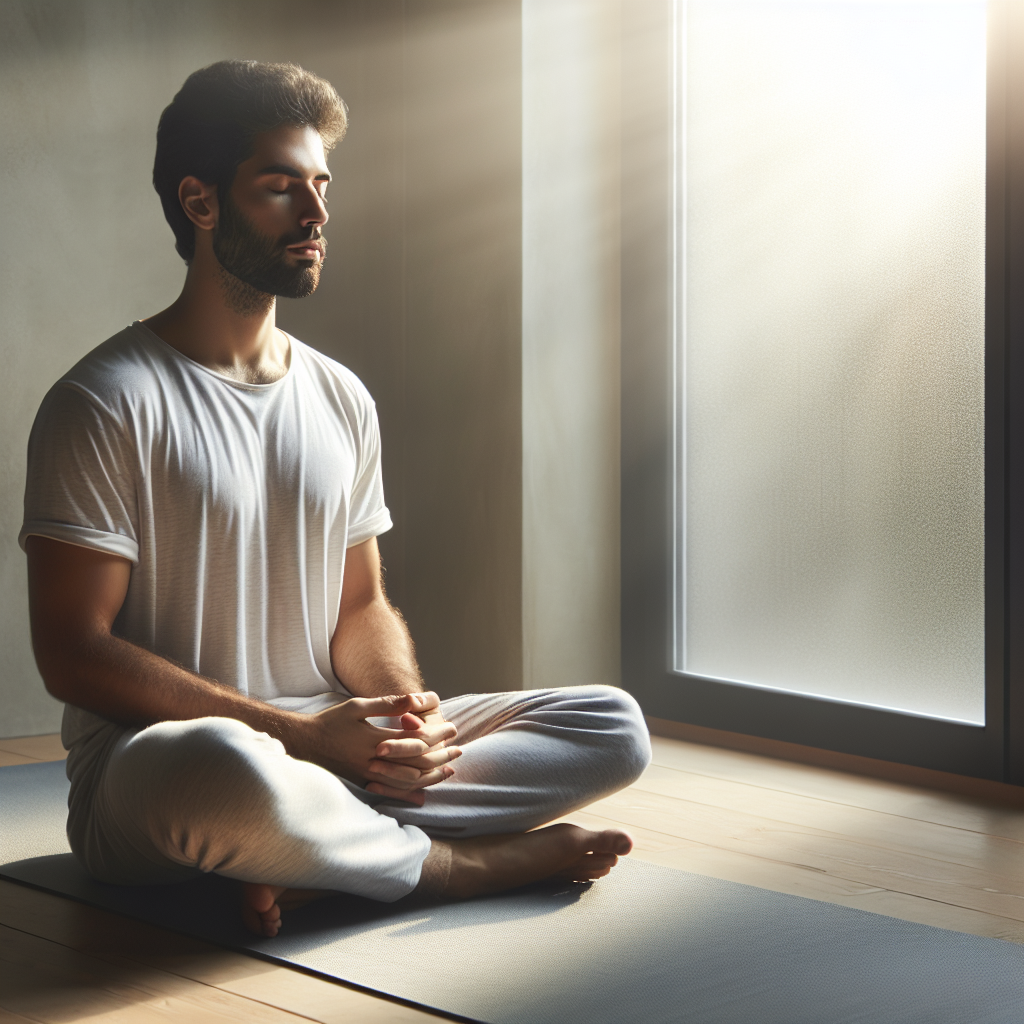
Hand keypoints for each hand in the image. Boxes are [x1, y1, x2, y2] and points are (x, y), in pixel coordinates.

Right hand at [296, 693, 456, 802]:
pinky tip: (423, 793)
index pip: (415, 740)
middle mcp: (374, 763)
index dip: (437, 735)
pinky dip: (410, 793)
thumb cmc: (331, 722)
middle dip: (441, 757)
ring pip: (407, 782)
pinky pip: (392, 792)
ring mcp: (368, 777)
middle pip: (417, 764)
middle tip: (458, 750)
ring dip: (431, 776)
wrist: (303, 744)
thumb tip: (414, 699)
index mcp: (375, 741)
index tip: (452, 728)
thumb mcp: (358, 707)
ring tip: (449, 770)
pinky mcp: (362, 785)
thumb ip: (387, 705)